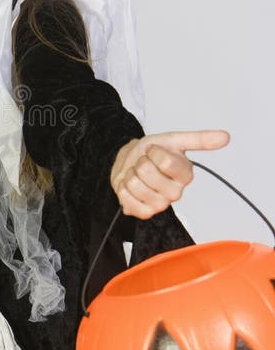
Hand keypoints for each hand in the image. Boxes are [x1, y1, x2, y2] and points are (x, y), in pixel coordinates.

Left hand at [110, 129, 229, 219]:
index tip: (154, 151)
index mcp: (185, 175)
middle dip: (140, 162)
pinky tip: (131, 186)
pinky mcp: (145, 213)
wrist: (130, 164)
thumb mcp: (172, 140)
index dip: (154, 152)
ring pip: (134, 184)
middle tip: (145, 164)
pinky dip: (122, 188)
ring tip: (137, 174)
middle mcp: (176, 192)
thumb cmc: (150, 153)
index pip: (166, 162)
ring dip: (130, 174)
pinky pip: (126, 198)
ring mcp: (160, 205)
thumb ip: (199, 139)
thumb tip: (226, 136)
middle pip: (147, 171)